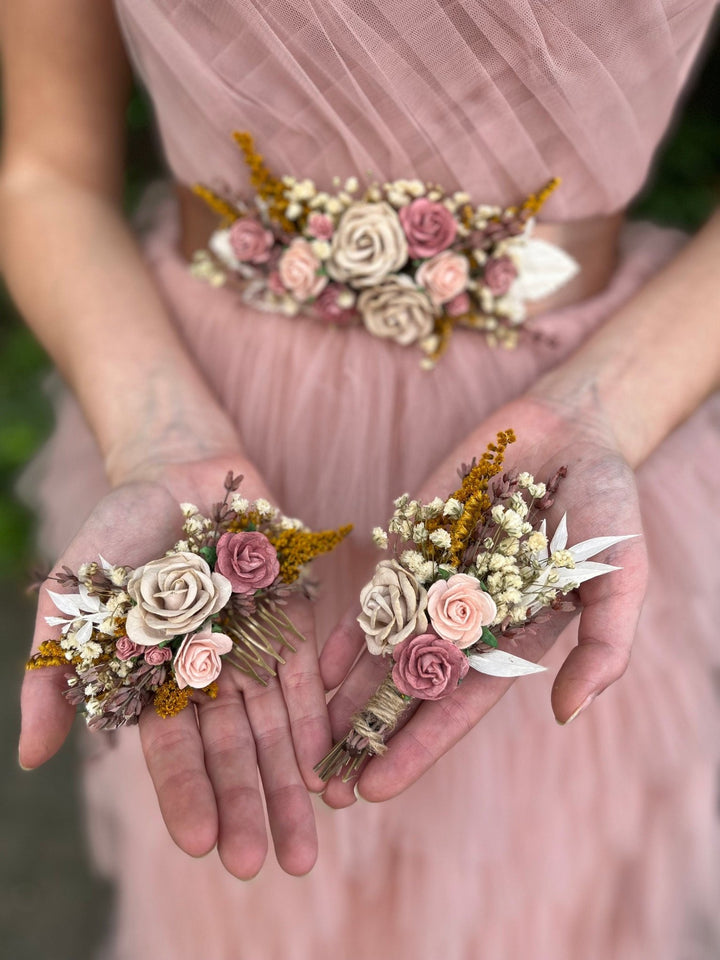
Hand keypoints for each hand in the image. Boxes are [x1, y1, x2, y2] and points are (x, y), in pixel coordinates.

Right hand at [19, 454, 330, 877]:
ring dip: (289, 786)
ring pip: (273, 729)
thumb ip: (54, 674)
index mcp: (156, 682)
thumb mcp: (72, 600)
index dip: (187, 796)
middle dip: (248, 806)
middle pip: (232, 752)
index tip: (203, 845)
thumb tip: (33, 759)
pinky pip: (306, 679)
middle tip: (264, 863)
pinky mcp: (292, 621)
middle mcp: (209, 678)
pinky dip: (315, 724)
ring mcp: (253, 651)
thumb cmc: (116, 536)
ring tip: (306, 847)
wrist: (176, 474)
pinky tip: (326, 772)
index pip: (172, 752)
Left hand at [319, 391, 647, 806]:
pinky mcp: (412, 544)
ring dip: (346, 695)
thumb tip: (566, 714)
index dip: (418, 746)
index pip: (459, 707)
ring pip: (382, 649)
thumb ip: (602, 644)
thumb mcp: (619, 576)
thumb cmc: (606, 505)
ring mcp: (434, 583)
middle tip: (326, 788)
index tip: (377, 787)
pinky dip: (347, 630)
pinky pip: (373, 594)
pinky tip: (315, 666)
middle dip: (369, 736)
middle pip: (410, 690)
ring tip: (307, 740)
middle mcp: (467, 621)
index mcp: (513, 639)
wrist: (571, 429)